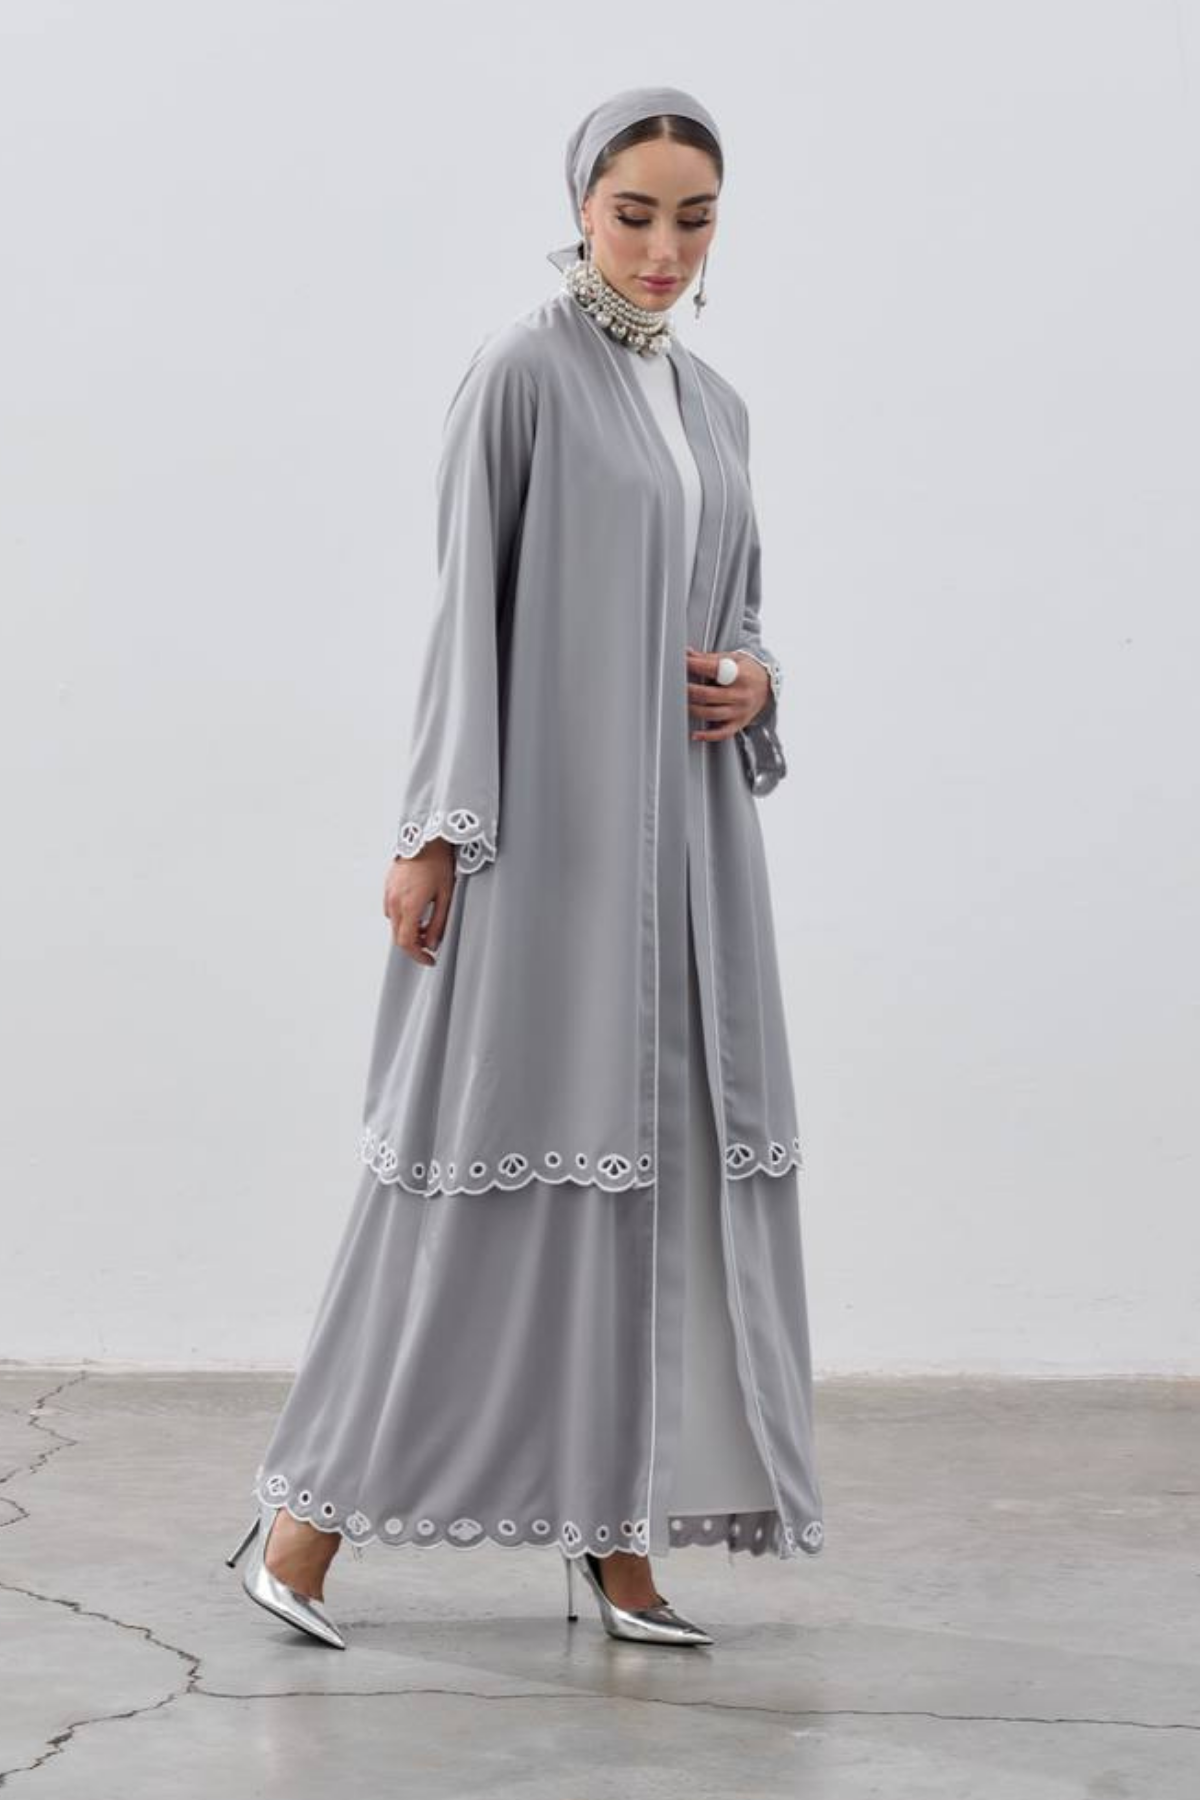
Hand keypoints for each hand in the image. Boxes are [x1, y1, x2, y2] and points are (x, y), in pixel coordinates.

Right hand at [383, 838, 454, 964]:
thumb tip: (433, 945)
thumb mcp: (445, 896)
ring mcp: (388, 894)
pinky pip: (392, 911)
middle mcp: (395, 902)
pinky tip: (417, 910)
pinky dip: (403, 918)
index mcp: (410, 906)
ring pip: (395, 925)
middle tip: (430, 944)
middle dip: (415, 945)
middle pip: (398, 937)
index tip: (430, 960)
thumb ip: (439, 924)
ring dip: (409, 931)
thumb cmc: (438, 863)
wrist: (425, 838)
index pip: (407, 943)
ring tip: (427, 924)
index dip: (419, 956)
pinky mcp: (387, 887)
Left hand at [684, 646, 769, 740]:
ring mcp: (740, 711)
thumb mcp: (733, 658)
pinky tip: (695, 734)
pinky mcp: (738, 724)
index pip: (714, 669)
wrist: (767, 686)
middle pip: (708, 695)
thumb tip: (688, 654)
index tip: (682, 662)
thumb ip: (709, 658)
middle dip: (689, 690)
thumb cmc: (747, 671)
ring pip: (711, 714)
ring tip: (681, 703)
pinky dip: (707, 736)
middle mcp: (741, 694)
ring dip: (692, 709)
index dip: (695, 665)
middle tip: (677, 685)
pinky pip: (721, 734)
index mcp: (740, 675)